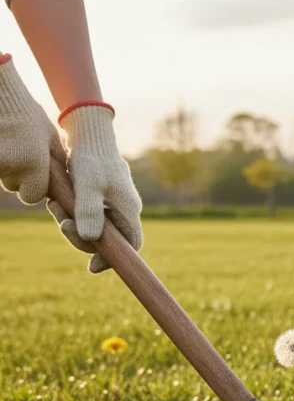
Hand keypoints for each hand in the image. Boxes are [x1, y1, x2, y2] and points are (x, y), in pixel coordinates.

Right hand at [0, 56, 66, 203]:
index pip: (32, 196)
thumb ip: (56, 166)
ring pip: (3, 178)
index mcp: (34, 164)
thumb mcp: (51, 141)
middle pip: (15, 188)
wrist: (1, 98)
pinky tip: (5, 147)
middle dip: (21, 180)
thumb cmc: (29, 119)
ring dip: (9, 170)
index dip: (36, 189)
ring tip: (14, 148)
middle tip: (25, 159)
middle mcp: (12, 167)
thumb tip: (67, 187)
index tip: (38, 177)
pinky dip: (1, 161)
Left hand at [52, 103, 143, 272]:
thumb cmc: (92, 158)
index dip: (114, 259)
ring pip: (95, 226)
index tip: (92, 267)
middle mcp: (124, 210)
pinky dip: (73, 213)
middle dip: (82, 237)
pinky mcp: (102, 196)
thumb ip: (90, 212)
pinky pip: (89, 214)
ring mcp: (114, 203)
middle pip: (108, 239)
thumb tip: (91, 239)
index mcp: (128, 210)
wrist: (89, 133)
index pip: (131, 245)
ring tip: (55, 206)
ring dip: (73, 222)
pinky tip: (59, 202)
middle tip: (62, 224)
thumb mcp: (88, 186)